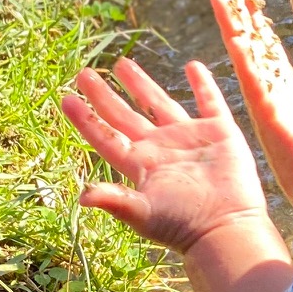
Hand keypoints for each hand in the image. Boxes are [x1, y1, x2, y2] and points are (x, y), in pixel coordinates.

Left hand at [59, 57, 269, 254]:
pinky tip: (193, 66)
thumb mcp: (143, 214)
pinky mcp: (219, 133)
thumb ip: (114, 200)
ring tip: (122, 64)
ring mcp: (189, 138)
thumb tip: (81, 197)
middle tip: (84, 74)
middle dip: (105, 95)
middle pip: (125, 115)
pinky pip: (210, 102)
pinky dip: (203, 85)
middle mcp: (160, 148)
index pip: (106, 136)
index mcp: (140, 164)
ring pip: (160, 103)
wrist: (226, 228)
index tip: (66, 99)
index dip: (86, 119)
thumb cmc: (182, 225)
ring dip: (141, 84)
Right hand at [212, 0, 292, 203]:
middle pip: (249, 40)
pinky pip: (249, 75)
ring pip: (243, 52)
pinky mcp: (265, 108)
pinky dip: (241, 52)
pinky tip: (233, 30)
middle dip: (239, 10)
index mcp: (280, 84)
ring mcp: (263, 96)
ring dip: (232, 23)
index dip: (255, 19)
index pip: (264, 44)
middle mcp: (267, 87)